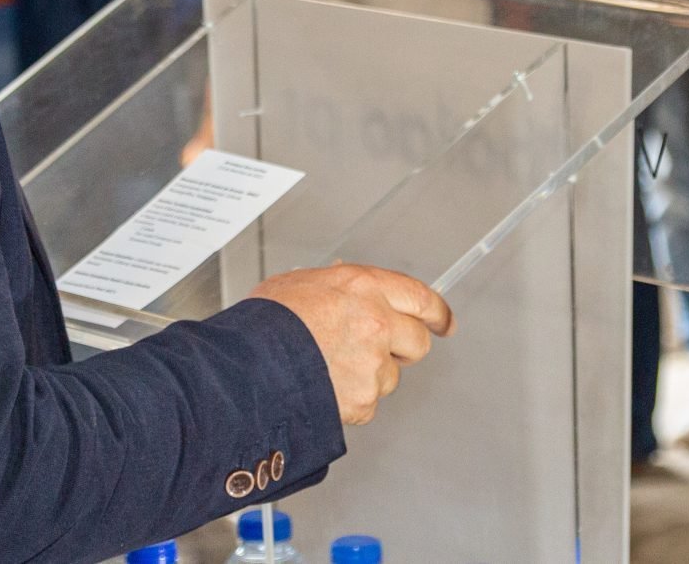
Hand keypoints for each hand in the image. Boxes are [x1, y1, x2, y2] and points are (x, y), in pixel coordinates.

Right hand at [250, 263, 453, 425]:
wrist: (245, 367)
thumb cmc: (263, 324)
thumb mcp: (298, 284)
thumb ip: (333, 290)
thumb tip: (342, 297)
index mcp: (363, 287)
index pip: (420, 298)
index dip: (436, 313)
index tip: (443, 322)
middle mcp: (376, 323)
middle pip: (417, 343)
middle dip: (401, 349)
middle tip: (376, 351)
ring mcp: (372, 364)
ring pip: (389, 377)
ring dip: (368, 377)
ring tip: (328, 369)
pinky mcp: (362, 401)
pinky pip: (367, 404)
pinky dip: (350, 401)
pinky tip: (322, 388)